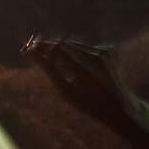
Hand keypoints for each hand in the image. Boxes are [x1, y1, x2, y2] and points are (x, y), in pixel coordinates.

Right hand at [23, 36, 148, 135]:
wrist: (120, 106)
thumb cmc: (89, 104)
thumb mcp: (66, 91)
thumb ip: (50, 70)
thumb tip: (33, 53)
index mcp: (83, 70)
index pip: (57, 49)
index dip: (40, 46)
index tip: (27, 48)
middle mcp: (95, 57)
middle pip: (64, 43)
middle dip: (47, 45)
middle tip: (32, 49)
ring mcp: (104, 51)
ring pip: (74, 43)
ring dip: (61, 48)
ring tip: (48, 56)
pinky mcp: (109, 49)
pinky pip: (85, 46)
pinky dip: (75, 51)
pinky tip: (74, 64)